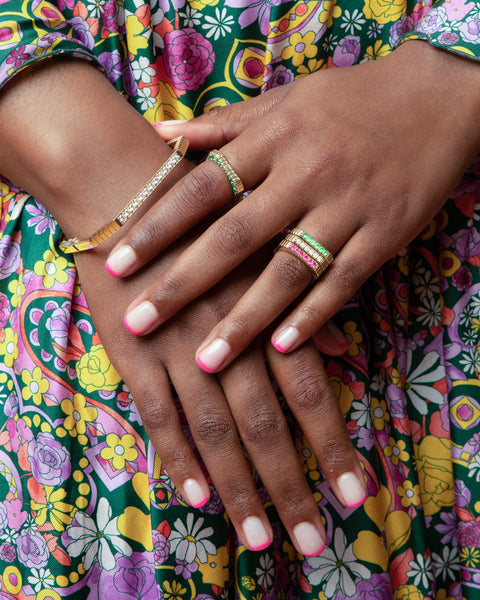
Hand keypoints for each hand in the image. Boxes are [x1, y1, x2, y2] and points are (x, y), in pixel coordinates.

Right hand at [0, 57, 363, 553]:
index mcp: (265, 313)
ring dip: (240, 490)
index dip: (332, 446)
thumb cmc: (204, 221)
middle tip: (311, 543)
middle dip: (291, 487)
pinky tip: (197, 496)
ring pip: (217, 432)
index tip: (353, 493)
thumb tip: (335, 351)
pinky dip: (179, 457)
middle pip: (266, 426)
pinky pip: (159, 417)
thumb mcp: (262, 250)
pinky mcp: (136, 354)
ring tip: (257, 538)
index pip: (310, 393)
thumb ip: (298, 304)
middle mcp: (230, 337)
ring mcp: (180, 349)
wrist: (128, 193)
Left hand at [105, 41, 479, 371]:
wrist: (435, 98)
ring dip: (244, 320)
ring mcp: (348, 207)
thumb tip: (162, 135)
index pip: (203, 189)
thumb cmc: (351, 100)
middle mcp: (306, 174)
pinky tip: (280, 349)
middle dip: (183, 284)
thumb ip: (224, 123)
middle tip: (141, 324)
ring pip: (287, 272)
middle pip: (234, 238)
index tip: (119, 264)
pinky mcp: (384, 235)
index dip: (158, 228)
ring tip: (206, 361)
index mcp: (274, 138)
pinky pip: (342, 282)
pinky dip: (312, 317)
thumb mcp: (286, 100)